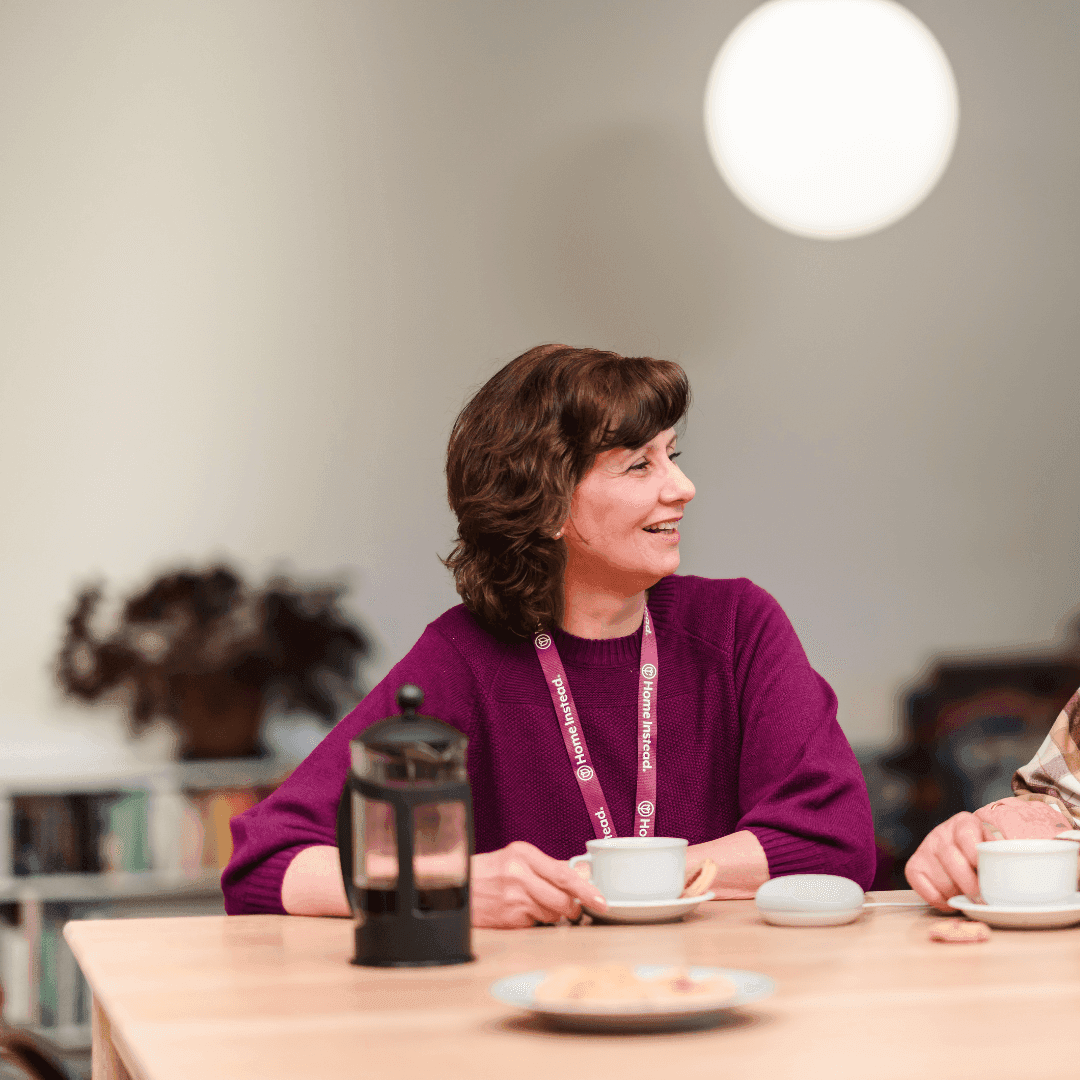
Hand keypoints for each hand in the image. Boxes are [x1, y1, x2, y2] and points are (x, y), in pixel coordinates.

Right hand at [470, 842, 606, 928]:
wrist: (457, 884)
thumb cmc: (489, 871)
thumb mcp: (517, 858)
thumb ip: (550, 866)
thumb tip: (584, 874)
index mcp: (524, 855)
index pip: (564, 874)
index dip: (586, 889)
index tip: (601, 900)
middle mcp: (519, 875)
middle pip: (563, 899)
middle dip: (573, 907)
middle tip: (573, 908)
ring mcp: (513, 899)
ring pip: (552, 914)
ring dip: (554, 914)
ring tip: (539, 905)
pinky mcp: (509, 919)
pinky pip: (536, 923)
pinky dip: (536, 921)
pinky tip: (523, 912)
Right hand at [905, 799, 1075, 910]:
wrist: (966, 855)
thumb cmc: (994, 856)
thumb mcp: (1008, 847)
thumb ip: (1031, 848)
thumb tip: (1072, 853)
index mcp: (966, 823)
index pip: (965, 834)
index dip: (972, 852)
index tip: (982, 869)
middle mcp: (942, 832)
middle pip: (949, 856)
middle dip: (966, 881)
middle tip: (981, 896)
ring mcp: (927, 847)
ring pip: (936, 872)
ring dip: (953, 890)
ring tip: (968, 897)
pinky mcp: (915, 864)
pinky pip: (917, 881)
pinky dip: (934, 895)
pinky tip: (949, 899)